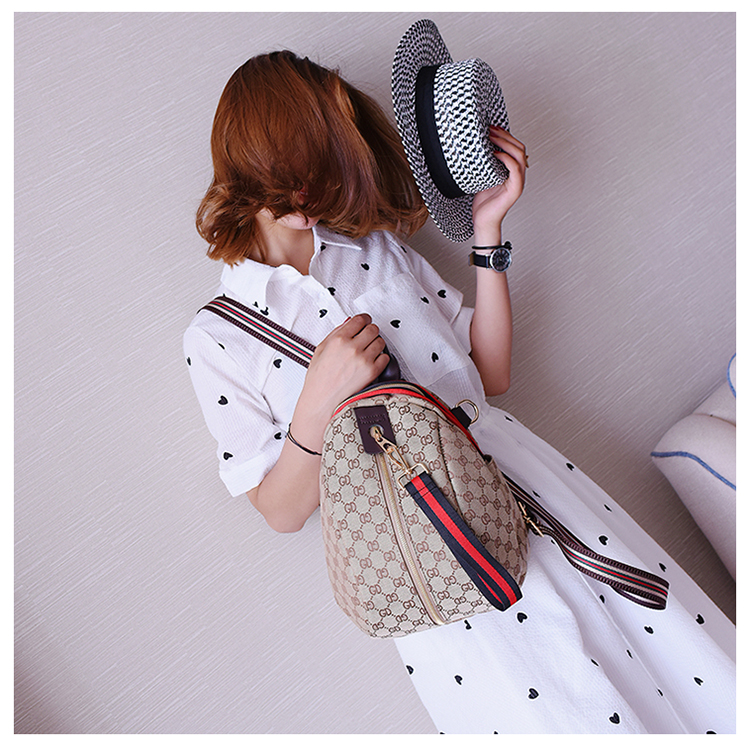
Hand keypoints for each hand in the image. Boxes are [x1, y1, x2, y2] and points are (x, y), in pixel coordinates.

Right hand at [294, 314, 388, 435]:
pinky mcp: (372, 371)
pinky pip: (385, 357)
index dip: (364, 320)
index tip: (365, 322)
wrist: (322, 401)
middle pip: (373, 329)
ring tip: (368, 351)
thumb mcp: (320, 350)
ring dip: (376, 344)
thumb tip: (348, 323)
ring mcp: (363, 359)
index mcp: (338, 339)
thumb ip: (335, 333)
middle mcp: (352, 348)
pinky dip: (381, 358)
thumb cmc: (319, 380)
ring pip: (381, 342)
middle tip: (367, 337)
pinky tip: (371, 362)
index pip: (360, 319)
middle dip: (370, 331)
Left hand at [472, 127, 526, 242]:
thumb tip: (477, 147)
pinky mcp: (515, 189)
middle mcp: (518, 175)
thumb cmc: (483, 203)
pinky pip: (514, 169)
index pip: (515, 147)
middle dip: (505, 136)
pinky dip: (505, 158)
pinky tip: (493, 154)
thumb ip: (486, 164)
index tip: (492, 127)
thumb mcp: (483, 177)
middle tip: (490, 129)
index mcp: (513, 172)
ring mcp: (518, 182)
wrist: (483, 222)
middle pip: (519, 148)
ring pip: (519, 155)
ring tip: (491, 137)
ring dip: (505, 143)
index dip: (506, 135)